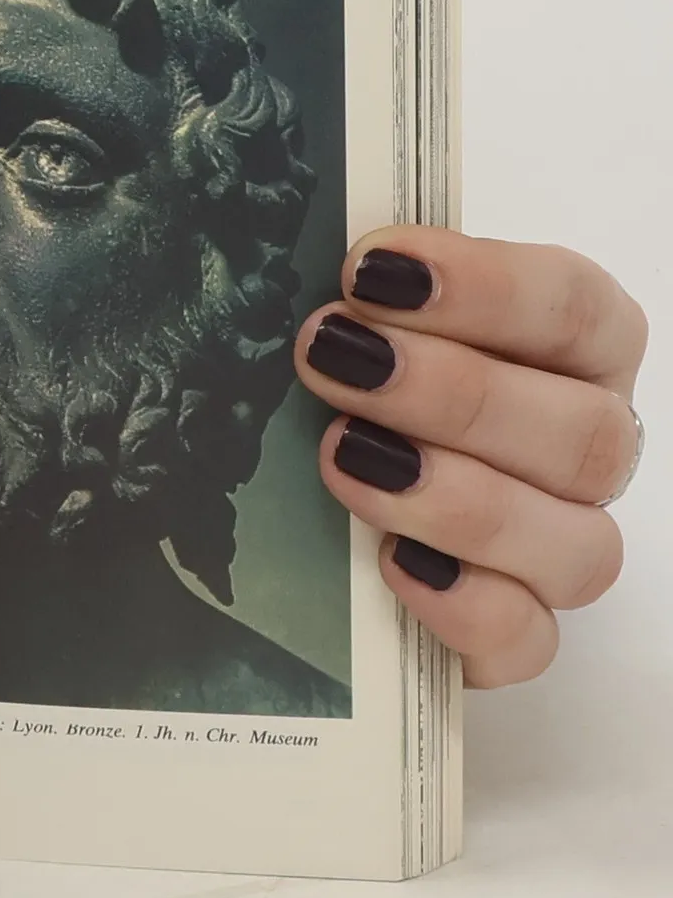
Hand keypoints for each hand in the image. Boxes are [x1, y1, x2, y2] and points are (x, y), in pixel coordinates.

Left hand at [295, 227, 647, 687]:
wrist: (318, 516)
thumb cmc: (356, 383)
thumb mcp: (357, 325)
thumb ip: (365, 294)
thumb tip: (311, 256)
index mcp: (573, 352)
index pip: (575, 307)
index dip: (482, 285)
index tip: (367, 268)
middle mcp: (586, 452)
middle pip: (579, 431)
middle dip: (452, 393)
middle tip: (332, 358)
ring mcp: (561, 551)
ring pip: (573, 544)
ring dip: (456, 498)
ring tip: (343, 456)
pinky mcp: (514, 637)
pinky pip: (527, 641)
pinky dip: (465, 606)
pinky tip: (393, 565)